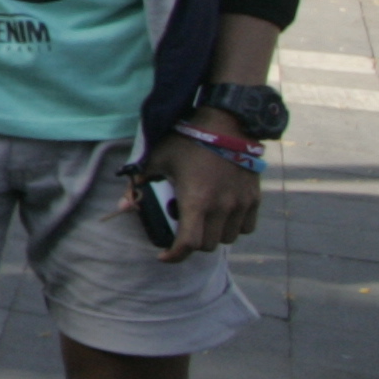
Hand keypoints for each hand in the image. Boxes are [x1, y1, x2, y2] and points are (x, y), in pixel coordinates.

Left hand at [130, 113, 263, 260]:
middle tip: (182, 229)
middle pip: (207, 245)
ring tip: (203, 220)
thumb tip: (124, 205)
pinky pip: (246, 227)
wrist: (227, 123)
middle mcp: (222, 207)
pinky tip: (222, 215)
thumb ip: (140, 182)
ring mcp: (241, 204)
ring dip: (213, 235)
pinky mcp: (254, 198)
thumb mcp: (158, 158)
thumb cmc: (188, 140)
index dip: (174, 256)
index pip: (188, 244)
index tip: (163, 255)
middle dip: (191, 242)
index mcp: (196, 201)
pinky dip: (233, 227)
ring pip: (228, 238)